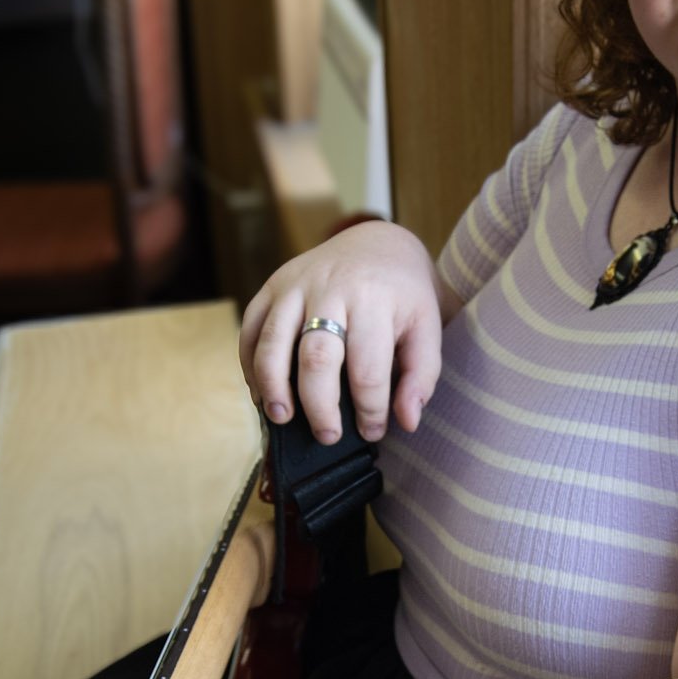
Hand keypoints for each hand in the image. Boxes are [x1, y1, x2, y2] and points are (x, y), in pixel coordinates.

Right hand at [237, 221, 447, 444]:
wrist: (378, 243)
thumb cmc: (405, 296)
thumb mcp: (428, 328)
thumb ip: (421, 375)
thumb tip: (407, 422)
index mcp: (375, 300)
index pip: (368, 368)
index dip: (369, 408)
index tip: (372, 431)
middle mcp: (332, 288)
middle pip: (316, 356)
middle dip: (318, 405)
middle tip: (327, 435)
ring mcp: (296, 284)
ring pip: (274, 341)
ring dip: (273, 386)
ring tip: (281, 418)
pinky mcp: (273, 285)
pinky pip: (251, 327)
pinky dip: (249, 364)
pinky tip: (260, 393)